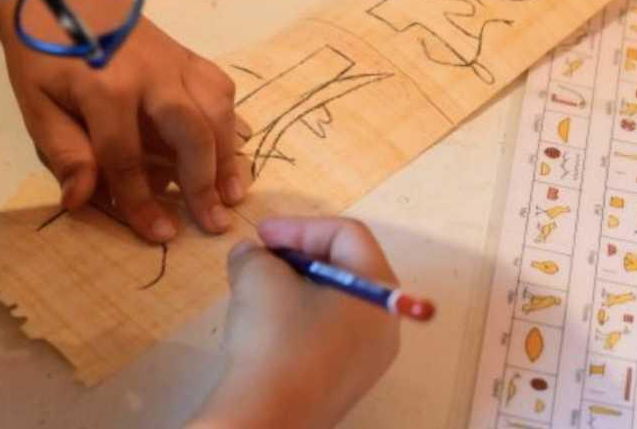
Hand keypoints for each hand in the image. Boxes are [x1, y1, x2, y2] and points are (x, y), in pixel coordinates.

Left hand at [0, 0, 250, 242]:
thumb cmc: (46, 56)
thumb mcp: (37, 105)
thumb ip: (63, 151)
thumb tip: (81, 201)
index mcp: (105, 88)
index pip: (127, 156)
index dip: (142, 201)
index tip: (160, 234)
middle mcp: (151, 73)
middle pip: (191, 130)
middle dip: (205, 181)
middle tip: (216, 221)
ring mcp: (176, 60)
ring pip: (218, 108)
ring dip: (229, 154)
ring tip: (234, 192)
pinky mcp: (188, 55)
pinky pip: (222, 87)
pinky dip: (232, 120)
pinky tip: (234, 147)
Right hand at [190, 218, 401, 428]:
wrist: (266, 420)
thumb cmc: (274, 338)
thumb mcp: (258, 279)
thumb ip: (255, 255)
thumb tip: (251, 255)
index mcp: (379, 290)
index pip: (347, 235)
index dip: (300, 226)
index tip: (260, 235)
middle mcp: (385, 323)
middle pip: (347, 268)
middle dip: (299, 255)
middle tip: (261, 258)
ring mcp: (370, 358)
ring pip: (336, 302)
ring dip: (296, 286)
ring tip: (257, 289)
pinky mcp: (347, 383)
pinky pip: (330, 334)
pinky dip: (301, 318)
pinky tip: (266, 326)